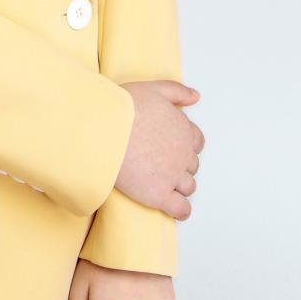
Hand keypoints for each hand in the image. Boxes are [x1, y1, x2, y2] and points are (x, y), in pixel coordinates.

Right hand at [115, 80, 203, 218]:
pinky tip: (174, 208)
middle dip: (180, 165)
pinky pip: (181, 209)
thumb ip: (178, 92)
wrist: (104, 129)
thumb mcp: (154, 89)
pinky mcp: (159, 195)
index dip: (184, 145)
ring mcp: (173, 176)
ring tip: (162, 183)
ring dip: (179, 186)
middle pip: (191, 165)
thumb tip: (196, 97)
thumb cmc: (124, 107)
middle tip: (160, 163)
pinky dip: (181, 210)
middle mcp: (183, 154)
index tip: (170, 147)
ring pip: (188, 186)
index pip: (196, 143)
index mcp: (184, 129)